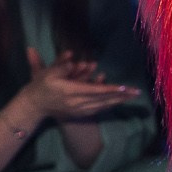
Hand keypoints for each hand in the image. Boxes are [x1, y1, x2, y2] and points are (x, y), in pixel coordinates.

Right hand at [20, 49, 140, 121]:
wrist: (34, 105)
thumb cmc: (41, 85)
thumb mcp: (48, 72)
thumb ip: (61, 65)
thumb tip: (73, 58)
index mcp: (71, 92)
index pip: (95, 90)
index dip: (111, 89)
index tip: (124, 87)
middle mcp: (78, 103)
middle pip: (103, 100)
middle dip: (120, 96)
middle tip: (136, 92)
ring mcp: (79, 111)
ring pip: (102, 106)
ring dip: (117, 101)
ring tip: (131, 96)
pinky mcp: (79, 114)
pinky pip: (98, 110)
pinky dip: (109, 105)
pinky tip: (118, 102)